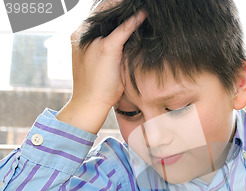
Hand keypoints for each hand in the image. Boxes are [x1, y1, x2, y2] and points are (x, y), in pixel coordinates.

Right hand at [57, 5, 146, 133]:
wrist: (89, 102)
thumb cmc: (96, 85)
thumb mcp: (98, 61)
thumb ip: (106, 46)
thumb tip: (122, 37)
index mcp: (79, 36)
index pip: (96, 14)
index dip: (111, 5)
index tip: (124, 2)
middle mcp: (83, 34)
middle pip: (101, 9)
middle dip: (117, 3)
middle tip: (132, 1)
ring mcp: (93, 40)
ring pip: (110, 15)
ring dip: (124, 7)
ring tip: (137, 3)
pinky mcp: (106, 48)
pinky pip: (123, 29)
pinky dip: (134, 21)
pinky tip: (143, 14)